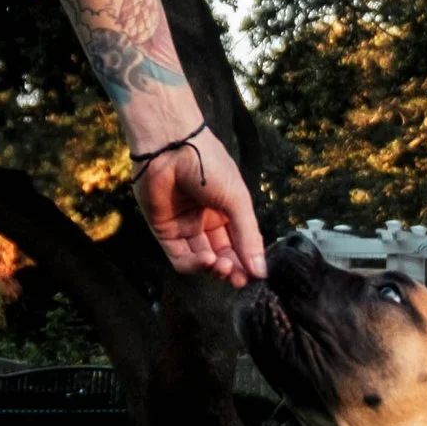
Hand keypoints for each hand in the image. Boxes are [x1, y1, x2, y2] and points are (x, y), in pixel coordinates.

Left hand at [131, 125, 266, 286]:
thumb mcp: (237, 201)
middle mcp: (205, 221)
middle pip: (221, 255)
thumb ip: (248, 236)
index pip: (239, 245)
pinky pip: (180, 257)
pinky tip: (208, 260)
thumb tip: (262, 272)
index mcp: (226, 211)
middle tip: (240, 279)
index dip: (247, 262)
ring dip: (214, 269)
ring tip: (224, 268)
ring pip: (201, 260)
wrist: (173, 146)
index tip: (257, 276)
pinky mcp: (164, 231)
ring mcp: (184, 227)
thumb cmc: (210, 165)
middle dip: (232, 270)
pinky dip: (195, 265)